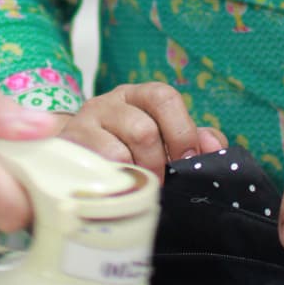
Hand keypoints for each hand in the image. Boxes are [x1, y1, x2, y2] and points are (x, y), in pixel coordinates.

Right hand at [46, 82, 224, 179]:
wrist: (74, 157)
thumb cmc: (127, 148)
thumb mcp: (162, 138)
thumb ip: (193, 139)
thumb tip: (215, 146)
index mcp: (139, 95)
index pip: (164, 97)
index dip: (181, 131)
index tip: (188, 160)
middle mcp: (110, 101)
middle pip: (144, 129)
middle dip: (158, 163)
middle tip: (161, 183)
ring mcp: (86, 121)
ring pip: (119, 151)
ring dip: (135, 176)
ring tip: (138, 187)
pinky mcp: (68, 145)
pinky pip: (96, 168)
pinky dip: (114, 183)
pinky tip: (118, 189)